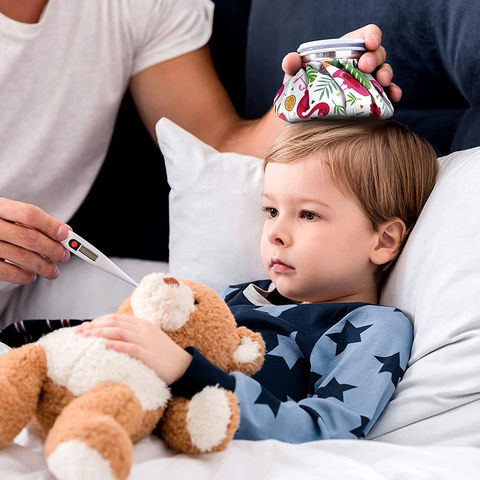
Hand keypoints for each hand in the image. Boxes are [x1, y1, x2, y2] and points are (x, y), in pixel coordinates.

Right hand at [0, 198, 70, 283]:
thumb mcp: (11, 214)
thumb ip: (37, 221)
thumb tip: (66, 232)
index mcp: (0, 208)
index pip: (30, 214)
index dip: (51, 225)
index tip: (65, 235)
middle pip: (30, 238)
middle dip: (53, 249)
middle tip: (64, 256)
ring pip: (23, 257)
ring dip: (44, 266)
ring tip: (53, 271)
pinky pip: (8, 272)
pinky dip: (25, 276)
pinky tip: (31, 275)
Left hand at [76, 314, 192, 384]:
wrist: (182, 366)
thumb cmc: (162, 355)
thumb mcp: (147, 339)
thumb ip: (132, 335)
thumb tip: (109, 338)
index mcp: (142, 324)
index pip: (115, 318)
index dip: (98, 321)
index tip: (83, 327)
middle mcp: (143, 330)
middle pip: (115, 323)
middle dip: (95, 326)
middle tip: (79, 333)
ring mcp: (146, 341)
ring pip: (120, 332)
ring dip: (101, 333)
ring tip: (87, 338)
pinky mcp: (149, 354)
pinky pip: (131, 347)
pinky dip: (118, 345)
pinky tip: (106, 346)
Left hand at [281, 24, 401, 101]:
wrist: (306, 116)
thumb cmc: (303, 89)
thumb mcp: (295, 76)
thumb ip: (291, 65)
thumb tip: (290, 60)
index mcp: (346, 51)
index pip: (365, 36)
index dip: (372, 35)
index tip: (370, 42)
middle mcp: (360, 64)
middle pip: (377, 53)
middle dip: (375, 57)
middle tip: (365, 67)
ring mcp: (368, 82)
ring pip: (385, 72)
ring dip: (387, 74)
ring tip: (383, 82)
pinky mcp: (371, 100)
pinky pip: (387, 94)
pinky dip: (393, 93)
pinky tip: (394, 98)